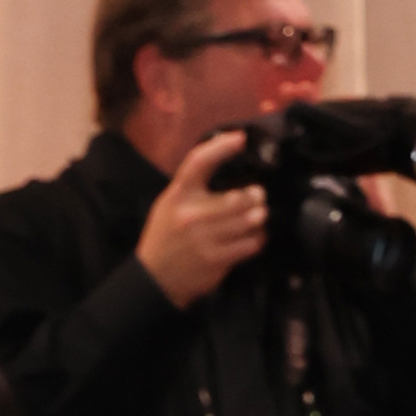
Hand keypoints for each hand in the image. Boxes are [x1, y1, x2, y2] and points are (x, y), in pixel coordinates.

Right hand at [136, 133, 273, 307]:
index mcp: (178, 194)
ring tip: (258, 215)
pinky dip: (258, 238)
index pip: (199, 162)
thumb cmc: (166, 235)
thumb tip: (225, 163)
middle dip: (255, 196)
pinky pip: (249, 244)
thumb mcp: (170, 202)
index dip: (222, 147)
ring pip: (247, 221)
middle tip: (259, 195)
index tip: (241, 138)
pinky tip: (255, 235)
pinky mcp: (217, 260)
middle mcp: (191, 214)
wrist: (157, 277)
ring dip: (259, 217)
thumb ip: (193, 186)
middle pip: (237, 198)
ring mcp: (205, 239)